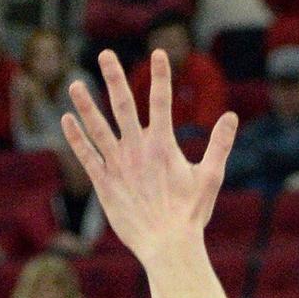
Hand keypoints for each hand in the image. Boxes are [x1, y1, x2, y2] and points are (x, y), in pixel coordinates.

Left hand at [61, 50, 237, 269]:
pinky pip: (86, 155)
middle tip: (105, 55)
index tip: (159, 53)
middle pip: (123, 104)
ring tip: (75, 84)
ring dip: (86, 104)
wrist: (167, 245)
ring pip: (97, 127)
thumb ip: (219, 144)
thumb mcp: (211, 177)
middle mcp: (137, 149)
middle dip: (114, 77)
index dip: (161, 75)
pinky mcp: (104, 183)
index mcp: (163, 145)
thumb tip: (231, 117)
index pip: (162, 102)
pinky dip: (75, 137)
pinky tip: (67, 120)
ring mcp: (117, 165)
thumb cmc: (191, 213)